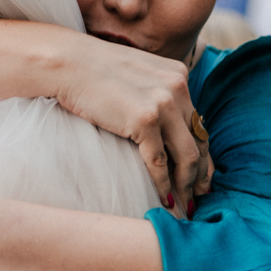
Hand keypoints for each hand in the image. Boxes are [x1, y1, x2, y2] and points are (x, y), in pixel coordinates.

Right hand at [56, 33, 211, 208]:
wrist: (67, 64)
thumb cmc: (94, 74)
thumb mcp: (137, 76)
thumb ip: (156, 95)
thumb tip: (166, 132)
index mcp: (178, 75)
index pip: (198, 123)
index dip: (203, 153)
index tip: (201, 177)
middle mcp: (178, 87)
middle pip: (199, 140)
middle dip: (201, 174)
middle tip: (199, 197)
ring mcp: (163, 103)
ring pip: (187, 156)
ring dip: (186, 186)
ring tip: (184, 206)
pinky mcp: (145, 119)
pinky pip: (159, 162)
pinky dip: (163, 185)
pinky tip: (164, 200)